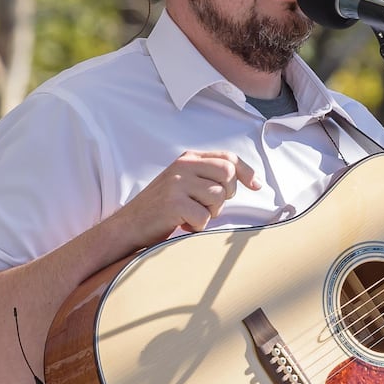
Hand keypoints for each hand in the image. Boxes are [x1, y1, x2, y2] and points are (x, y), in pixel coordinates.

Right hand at [112, 150, 260, 249]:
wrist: (128, 226)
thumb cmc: (160, 208)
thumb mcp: (183, 182)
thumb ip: (208, 176)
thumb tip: (247, 180)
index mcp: (187, 158)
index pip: (227, 158)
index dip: (246, 172)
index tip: (255, 185)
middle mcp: (182, 166)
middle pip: (227, 175)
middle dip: (226, 195)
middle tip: (209, 206)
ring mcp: (177, 183)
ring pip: (218, 197)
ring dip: (209, 213)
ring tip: (190, 215)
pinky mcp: (173, 203)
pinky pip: (204, 217)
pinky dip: (197, 226)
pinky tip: (182, 224)